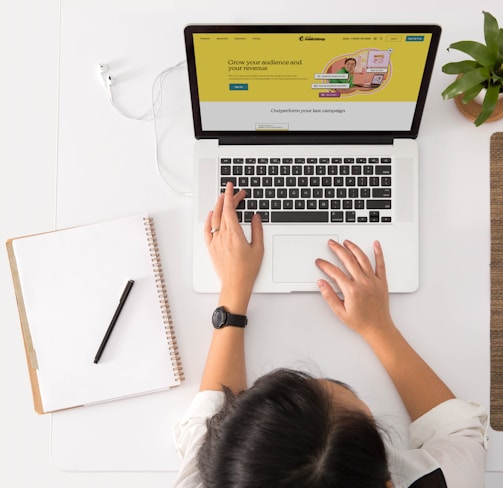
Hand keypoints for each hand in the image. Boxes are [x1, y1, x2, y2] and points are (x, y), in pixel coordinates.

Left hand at [204, 182, 263, 312]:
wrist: (235, 284)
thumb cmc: (247, 270)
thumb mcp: (258, 248)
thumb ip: (257, 230)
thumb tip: (255, 217)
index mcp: (234, 234)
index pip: (230, 209)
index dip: (231, 196)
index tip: (232, 188)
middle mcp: (222, 236)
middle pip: (223, 211)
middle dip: (228, 199)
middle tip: (234, 192)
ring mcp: (215, 241)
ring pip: (214, 218)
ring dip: (218, 206)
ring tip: (223, 199)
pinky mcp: (211, 248)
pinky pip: (207, 230)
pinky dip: (209, 220)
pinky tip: (212, 214)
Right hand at [315, 239, 392, 339]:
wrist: (378, 328)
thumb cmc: (360, 322)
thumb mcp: (340, 312)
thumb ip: (329, 296)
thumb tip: (321, 283)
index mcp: (351, 291)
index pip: (335, 272)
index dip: (325, 265)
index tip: (320, 262)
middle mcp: (363, 283)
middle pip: (348, 260)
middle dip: (338, 249)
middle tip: (331, 244)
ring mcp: (373, 281)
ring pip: (362, 259)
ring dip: (353, 248)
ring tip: (347, 242)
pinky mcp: (382, 282)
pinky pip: (381, 264)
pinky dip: (379, 253)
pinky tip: (376, 244)